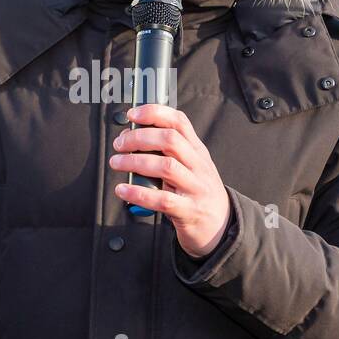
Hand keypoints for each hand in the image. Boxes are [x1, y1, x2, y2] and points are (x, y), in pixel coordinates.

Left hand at [109, 104, 230, 258]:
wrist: (220, 225)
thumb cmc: (197, 192)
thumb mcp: (191, 166)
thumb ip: (168, 152)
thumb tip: (131, 137)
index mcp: (197, 151)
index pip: (179, 122)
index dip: (155, 113)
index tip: (133, 114)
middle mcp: (198, 166)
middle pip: (170, 140)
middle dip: (139, 138)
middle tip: (119, 144)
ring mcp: (195, 188)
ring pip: (166, 166)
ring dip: (135, 162)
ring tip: (117, 163)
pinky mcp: (189, 211)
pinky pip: (162, 200)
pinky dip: (138, 194)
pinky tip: (123, 190)